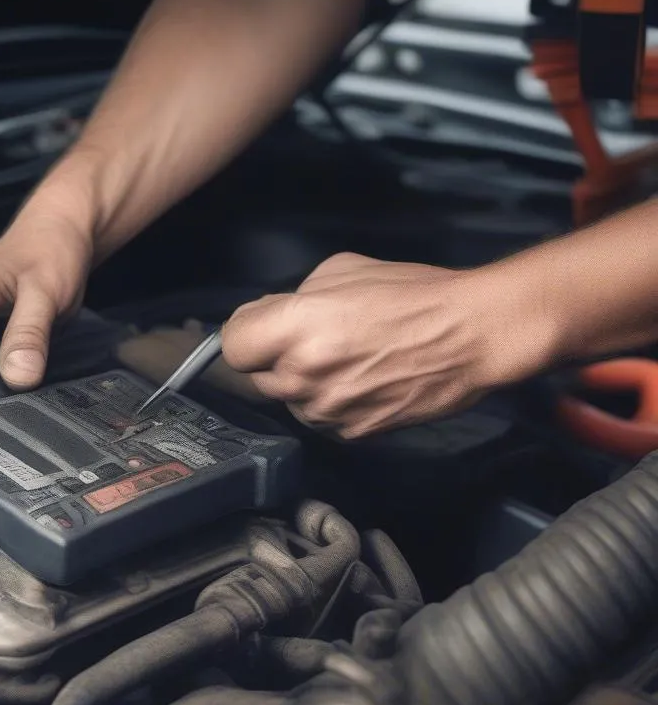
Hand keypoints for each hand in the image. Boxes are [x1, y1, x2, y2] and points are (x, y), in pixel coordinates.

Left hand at [221, 252, 545, 438]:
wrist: (473, 334)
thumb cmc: (413, 295)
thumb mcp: (341, 271)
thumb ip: (295, 300)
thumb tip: (275, 316)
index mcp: (295, 328)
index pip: (231, 347)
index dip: (245, 336)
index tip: (260, 330)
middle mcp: (304, 375)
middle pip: (258, 378)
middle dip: (278, 359)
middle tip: (314, 339)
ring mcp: (327, 410)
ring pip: (292, 402)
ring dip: (307, 384)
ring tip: (348, 358)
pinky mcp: (352, 433)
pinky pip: (324, 419)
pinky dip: (336, 403)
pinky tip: (365, 379)